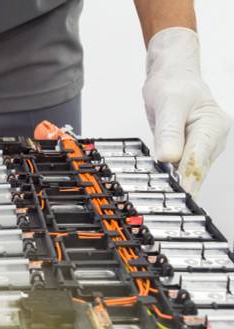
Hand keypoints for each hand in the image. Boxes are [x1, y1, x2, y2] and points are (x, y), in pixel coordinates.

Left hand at [143, 28, 230, 197]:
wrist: (172, 76)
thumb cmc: (173, 84)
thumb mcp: (168, 103)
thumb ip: (169, 131)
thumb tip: (169, 157)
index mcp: (212, 126)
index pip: (198, 159)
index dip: (187, 180)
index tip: (178, 196)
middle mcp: (212, 139)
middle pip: (196, 170)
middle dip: (182, 187)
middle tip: (166, 205)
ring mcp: (202, 146)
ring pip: (189, 172)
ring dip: (177, 184)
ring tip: (162, 200)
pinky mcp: (190, 150)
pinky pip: (181, 167)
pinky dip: (172, 176)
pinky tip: (163, 187)